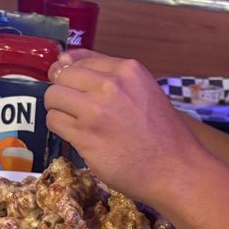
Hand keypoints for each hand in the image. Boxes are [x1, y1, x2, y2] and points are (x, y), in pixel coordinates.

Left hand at [44, 54, 204, 203]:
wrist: (175, 170)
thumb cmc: (162, 134)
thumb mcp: (143, 91)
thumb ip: (109, 75)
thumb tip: (64, 60)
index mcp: (128, 70)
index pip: (80, 59)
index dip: (72, 75)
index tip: (75, 88)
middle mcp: (110, 84)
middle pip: (62, 76)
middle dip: (64, 92)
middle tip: (76, 110)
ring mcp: (96, 110)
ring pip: (53, 97)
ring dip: (60, 110)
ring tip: (77, 124)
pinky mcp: (85, 135)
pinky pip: (54, 121)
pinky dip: (61, 129)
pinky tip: (79, 137)